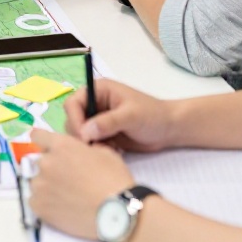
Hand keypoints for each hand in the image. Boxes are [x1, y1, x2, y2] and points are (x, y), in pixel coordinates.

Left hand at [26, 128, 135, 240]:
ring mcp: (39, 185)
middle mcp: (46, 162)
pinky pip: (35, 201)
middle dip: (51, 168)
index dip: (43, 142)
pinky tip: (61, 208)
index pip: (37, 136)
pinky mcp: (37, 206)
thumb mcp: (105, 153)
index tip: (48, 149)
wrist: (116, 212)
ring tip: (66, 197)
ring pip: (37, 182)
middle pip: (40, 162)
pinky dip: (45, 203)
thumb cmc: (114, 180)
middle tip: (68, 180)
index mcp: (61, 146)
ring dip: (47, 186)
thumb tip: (81, 151)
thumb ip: (85, 148)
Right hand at [62, 78, 178, 152]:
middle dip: (81, 134)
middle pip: (72, 119)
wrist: (169, 129)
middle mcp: (94, 104)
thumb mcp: (131, 116)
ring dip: (90, 143)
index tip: (83, 137)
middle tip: (96, 146)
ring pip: (80, 133)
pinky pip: (90, 143)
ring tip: (110, 148)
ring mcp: (98, 120)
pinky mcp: (103, 134)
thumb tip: (85, 132)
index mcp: (98, 91)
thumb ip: (108, 122)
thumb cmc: (153, 115)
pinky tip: (114, 151)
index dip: (75, 119)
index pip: (73, 103)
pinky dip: (97, 149)